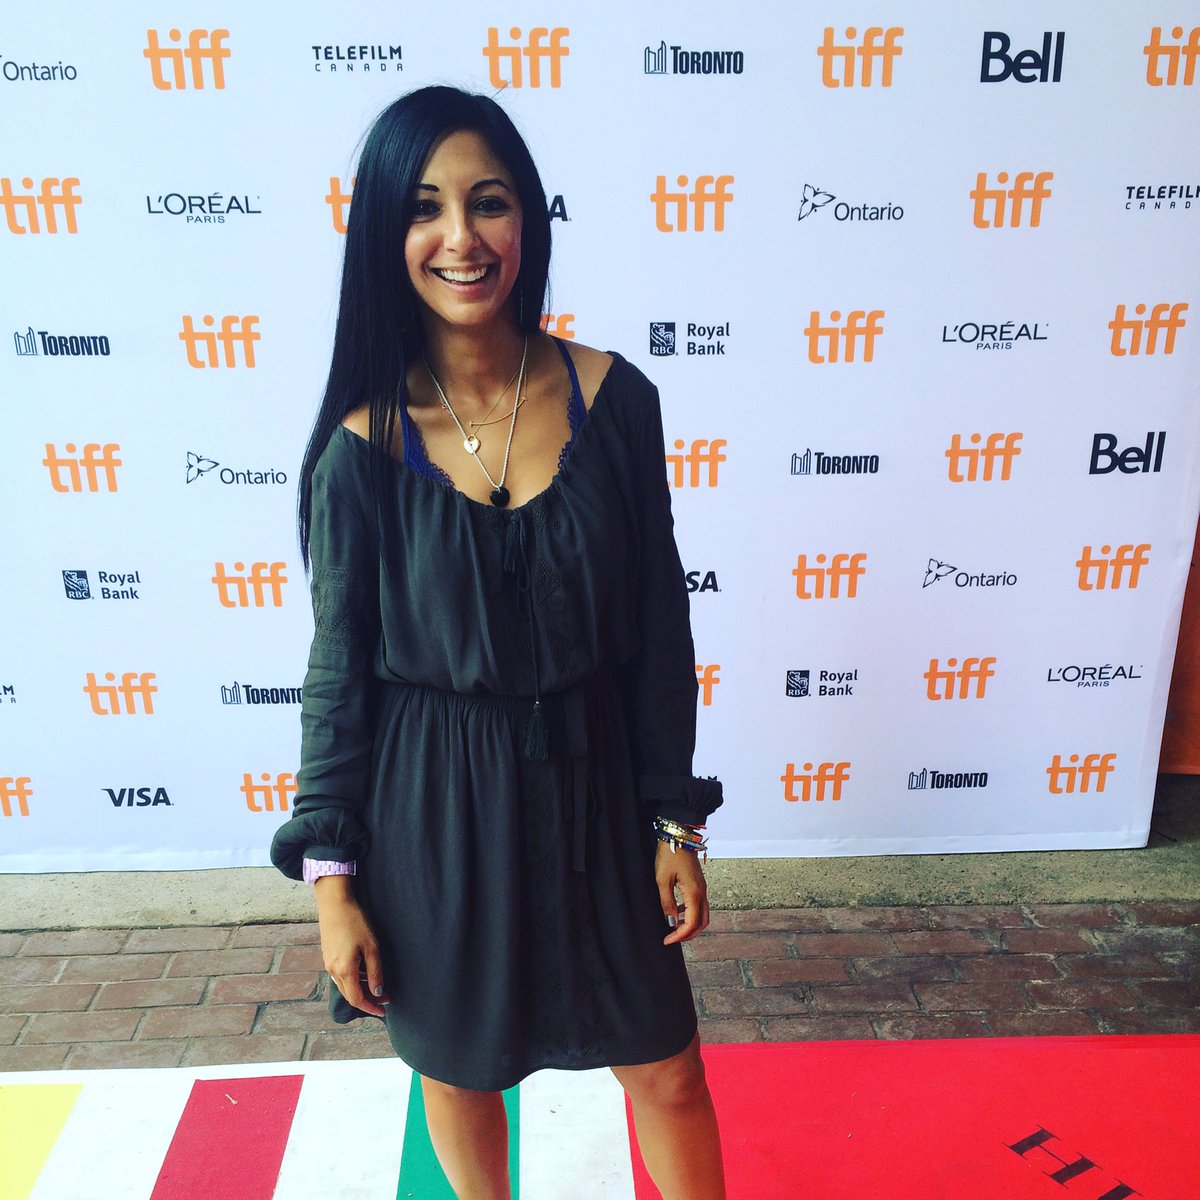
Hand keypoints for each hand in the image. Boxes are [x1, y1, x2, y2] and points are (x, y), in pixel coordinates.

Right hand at [314, 876, 389, 1016]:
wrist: (334, 904)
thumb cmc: (355, 922)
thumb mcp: (371, 947)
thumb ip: (374, 971)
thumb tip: (378, 992)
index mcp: (344, 970)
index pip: (357, 999)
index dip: (371, 1007)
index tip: (384, 1010)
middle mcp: (333, 971)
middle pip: (350, 995)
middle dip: (368, 1000)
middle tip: (385, 997)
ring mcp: (328, 964)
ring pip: (345, 986)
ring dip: (360, 990)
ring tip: (377, 985)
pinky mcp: (327, 956)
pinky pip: (340, 976)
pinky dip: (353, 980)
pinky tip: (364, 972)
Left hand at [655, 840, 710, 944]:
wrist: (679, 834)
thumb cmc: (670, 854)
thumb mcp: (662, 880)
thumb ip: (667, 903)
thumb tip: (671, 922)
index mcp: (694, 893)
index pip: (692, 923)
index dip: (680, 936)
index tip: (667, 940)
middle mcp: (702, 892)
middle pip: (702, 922)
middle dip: (689, 934)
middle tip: (672, 938)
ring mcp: (702, 887)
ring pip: (703, 914)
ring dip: (690, 925)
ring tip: (674, 928)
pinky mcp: (699, 883)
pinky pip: (699, 904)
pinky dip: (690, 913)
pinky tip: (676, 911)